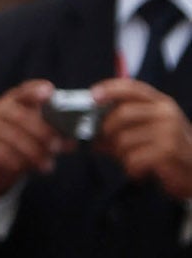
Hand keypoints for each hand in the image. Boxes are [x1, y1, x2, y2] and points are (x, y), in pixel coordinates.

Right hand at [0, 79, 65, 198]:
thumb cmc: (23, 139)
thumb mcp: (39, 131)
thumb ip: (55, 133)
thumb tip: (72, 142)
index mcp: (17, 98)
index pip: (26, 90)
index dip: (37, 91)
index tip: (49, 93)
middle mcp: (0, 108)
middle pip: (21, 117)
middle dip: (42, 133)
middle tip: (57, 147)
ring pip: (13, 138)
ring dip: (33, 153)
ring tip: (48, 166)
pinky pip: (1, 153)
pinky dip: (17, 162)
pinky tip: (28, 169)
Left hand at [93, 77, 191, 198]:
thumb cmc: (165, 150)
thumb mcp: (144, 133)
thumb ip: (119, 129)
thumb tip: (89, 131)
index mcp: (160, 103)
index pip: (133, 88)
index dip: (110, 89)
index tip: (92, 94)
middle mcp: (165, 112)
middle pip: (122, 114)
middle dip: (106, 131)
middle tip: (104, 143)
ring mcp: (168, 130)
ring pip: (123, 140)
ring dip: (120, 155)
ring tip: (132, 159)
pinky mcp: (167, 150)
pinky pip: (132, 159)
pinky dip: (131, 168)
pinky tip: (140, 170)